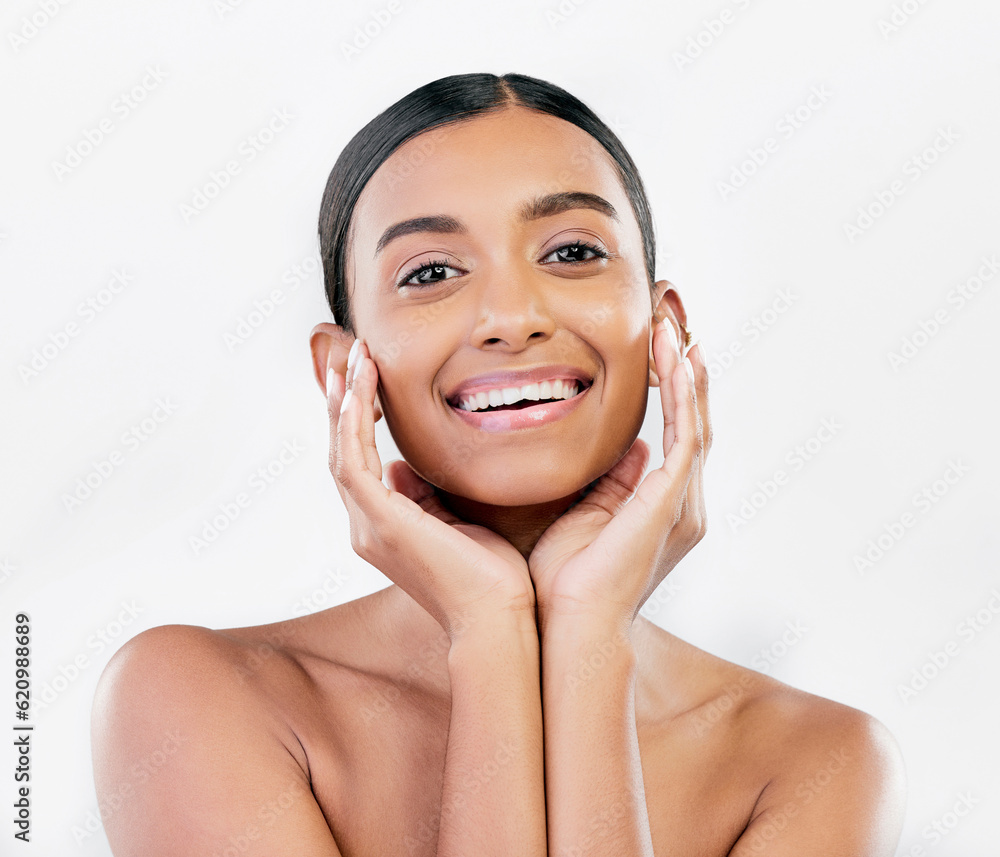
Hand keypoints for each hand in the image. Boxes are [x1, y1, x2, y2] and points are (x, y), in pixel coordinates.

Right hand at [327, 341, 535, 638]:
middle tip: (352, 353)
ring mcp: (368, 526)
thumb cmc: (490, 576)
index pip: (359, 458)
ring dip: (346, 401)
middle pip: (342, 448)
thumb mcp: (455, 521)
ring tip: (356, 357)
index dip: (357, 415)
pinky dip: (354, 424)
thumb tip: (403, 467)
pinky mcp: (381, 524)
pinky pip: (354, 464)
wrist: (499, 618)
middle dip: (343, 399)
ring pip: (342, 450)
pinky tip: (361, 390)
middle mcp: (366, 526)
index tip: (367, 373)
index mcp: (383, 525)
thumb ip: (425, 495)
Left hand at [527, 321, 710, 630]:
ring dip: (685, 372)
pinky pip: (685, 436)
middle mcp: (684, 502)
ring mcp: (682, 502)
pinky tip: (675, 360)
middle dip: (686, 371)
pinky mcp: (672, 502)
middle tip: (675, 322)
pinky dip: (682, 395)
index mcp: (664, 507)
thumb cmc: (568, 582)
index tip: (662, 347)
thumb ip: (614, 482)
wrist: (571, 625)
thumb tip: (632, 448)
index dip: (674, 390)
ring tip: (674, 327)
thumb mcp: (588, 515)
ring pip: (695, 421)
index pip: (676, 433)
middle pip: (694, 420)